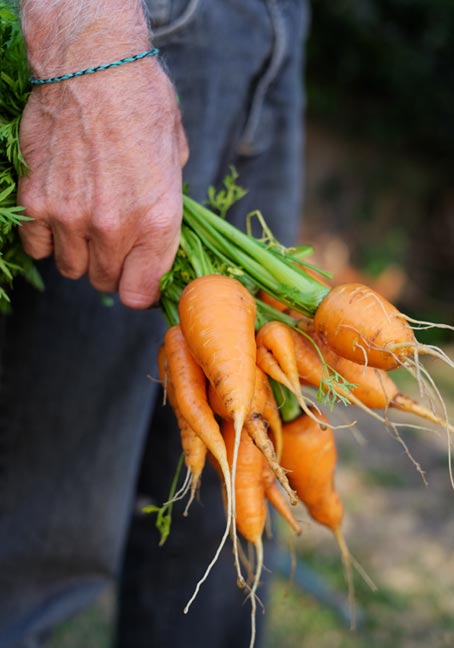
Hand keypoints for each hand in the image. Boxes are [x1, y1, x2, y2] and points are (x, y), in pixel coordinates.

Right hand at [18, 56, 187, 307]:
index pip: (140, 293)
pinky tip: (61, 214)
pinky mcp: (36, 201)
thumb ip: (165, 209)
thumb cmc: (142, 103)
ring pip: (71, 268)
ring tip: (88, 223)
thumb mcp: (175, 160)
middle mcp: (112, 227)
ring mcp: (69, 217)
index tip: (140, 280)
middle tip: (116, 243)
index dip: (141, 291)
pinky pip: (38, 246)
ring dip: (81, 254)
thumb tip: (159, 236)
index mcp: (156, 220)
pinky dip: (49, 237)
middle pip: (106, 282)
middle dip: (114, 268)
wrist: (92, 64)